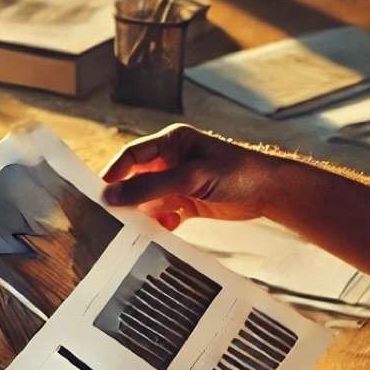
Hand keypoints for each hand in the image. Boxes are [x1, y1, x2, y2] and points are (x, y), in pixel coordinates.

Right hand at [101, 124, 284, 229]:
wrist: (270, 192)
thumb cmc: (236, 172)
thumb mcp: (190, 178)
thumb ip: (150, 187)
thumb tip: (112, 196)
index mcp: (170, 142)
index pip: (131, 156)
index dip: (113, 174)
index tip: (99, 195)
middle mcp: (171, 160)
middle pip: (136, 180)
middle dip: (127, 198)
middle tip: (113, 217)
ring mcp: (178, 183)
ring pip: (148, 200)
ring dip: (145, 214)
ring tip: (141, 226)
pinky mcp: (187, 202)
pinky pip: (163, 214)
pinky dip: (161, 223)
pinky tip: (168, 227)